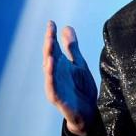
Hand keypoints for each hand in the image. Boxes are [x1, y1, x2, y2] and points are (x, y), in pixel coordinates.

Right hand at [43, 20, 97, 135]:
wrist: (87, 112)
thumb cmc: (81, 89)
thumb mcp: (79, 64)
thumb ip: (72, 48)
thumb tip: (66, 27)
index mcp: (60, 65)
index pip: (54, 48)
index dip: (51, 35)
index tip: (51, 23)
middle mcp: (55, 74)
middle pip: (50, 57)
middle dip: (49, 44)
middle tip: (50, 32)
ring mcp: (55, 86)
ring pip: (49, 71)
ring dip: (48, 60)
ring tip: (49, 48)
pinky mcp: (58, 98)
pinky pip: (52, 87)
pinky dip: (50, 77)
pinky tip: (50, 67)